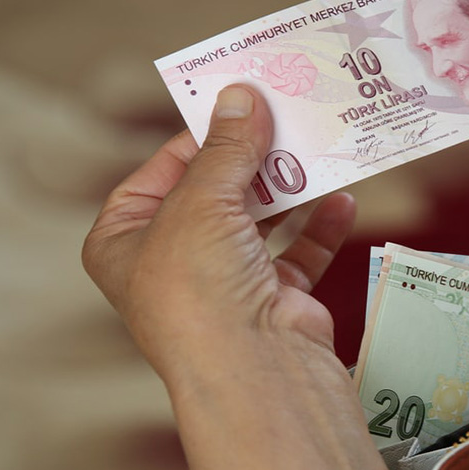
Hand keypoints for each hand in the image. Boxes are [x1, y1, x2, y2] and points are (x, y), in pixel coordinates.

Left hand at [82, 85, 421, 469]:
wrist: (254, 373)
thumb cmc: (201, 290)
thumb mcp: (203, 202)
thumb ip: (227, 147)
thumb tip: (241, 96)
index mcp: (126, 242)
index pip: (160, 171)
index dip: (198, 134)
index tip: (238, 99)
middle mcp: (171, 263)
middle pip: (214, 191)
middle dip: (251, 156)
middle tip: (286, 113)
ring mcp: (223, 284)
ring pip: (259, 219)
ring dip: (289, 185)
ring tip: (317, 144)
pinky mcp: (273, 300)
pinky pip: (298, 253)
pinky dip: (319, 226)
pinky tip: (342, 198)